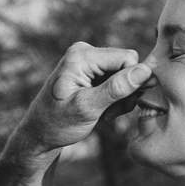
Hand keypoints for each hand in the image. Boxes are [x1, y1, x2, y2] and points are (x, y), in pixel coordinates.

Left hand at [17, 42, 151, 153]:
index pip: (127, 58)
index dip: (132, 82)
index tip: (122, 107)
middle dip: (126, 91)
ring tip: (105, 115)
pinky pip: (116, 80)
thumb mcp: (88, 108)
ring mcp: (88, 61)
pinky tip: (103, 111)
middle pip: (127, 65)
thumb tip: (145, 71)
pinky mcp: (90, 71)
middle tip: (112, 114)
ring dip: (120, 97)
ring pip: (124, 74)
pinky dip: (114, 98)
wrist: (39, 133)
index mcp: (81, 56)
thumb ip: (116, 89)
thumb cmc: (57, 124)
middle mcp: (85, 52)